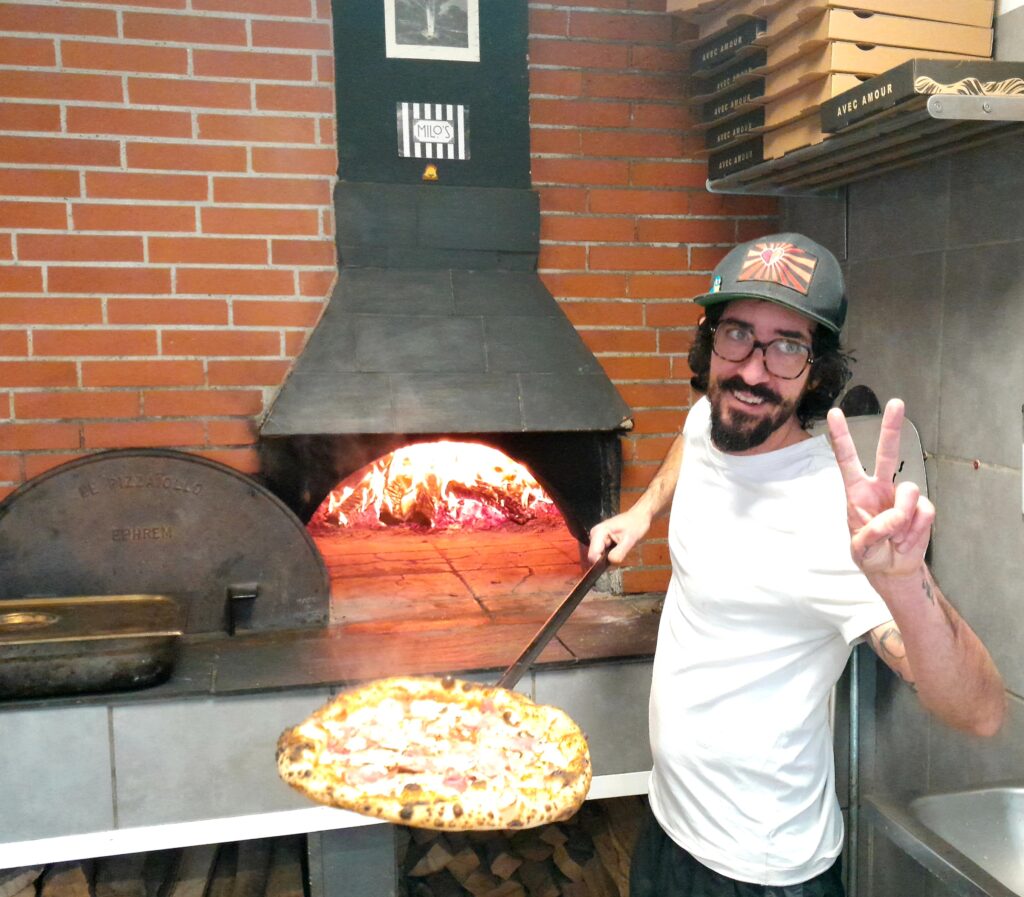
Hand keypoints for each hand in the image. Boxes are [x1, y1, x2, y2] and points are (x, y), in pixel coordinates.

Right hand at [587, 506, 651, 564]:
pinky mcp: (601, 539)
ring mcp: (597, 537)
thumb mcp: (630, 540)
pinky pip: (602, 552)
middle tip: (621, 554)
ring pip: (598, 555)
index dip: (601, 564)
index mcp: (599, 532)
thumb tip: (611, 561)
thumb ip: (619, 552)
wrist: (639, 517)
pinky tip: (618, 549)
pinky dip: (610, 554)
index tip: (614, 563)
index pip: (592, 555)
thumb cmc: (636, 525)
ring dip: (609, 557)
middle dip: (606, 560)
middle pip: (594, 556)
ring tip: (621, 550)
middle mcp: (594, 534)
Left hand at [827, 398, 934, 576]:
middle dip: (892, 427)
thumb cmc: (870, 555)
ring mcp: (902, 497)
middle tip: (896, 402)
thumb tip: (895, 516)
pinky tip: (907, 538)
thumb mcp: (860, 549)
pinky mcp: (922, 508)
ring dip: (903, 520)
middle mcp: (880, 488)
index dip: (841, 437)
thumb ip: (872, 533)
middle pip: (887, 452)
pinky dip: (916, 530)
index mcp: (857, 492)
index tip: (834, 412)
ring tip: (895, 537)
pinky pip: (924, 512)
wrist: (893, 569)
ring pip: (909, 492)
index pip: (847, 460)